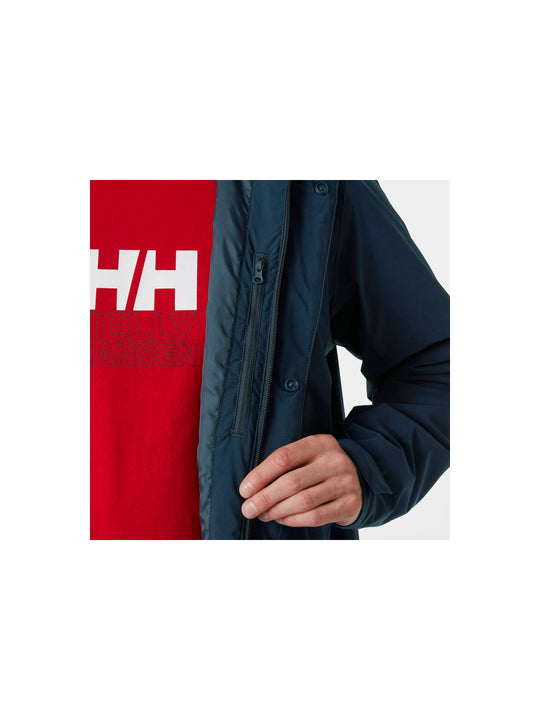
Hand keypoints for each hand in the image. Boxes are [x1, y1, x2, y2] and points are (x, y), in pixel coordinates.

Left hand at [239, 434, 362, 526]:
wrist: (358, 478)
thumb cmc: (320, 468)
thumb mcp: (306, 456)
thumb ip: (283, 467)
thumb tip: (251, 489)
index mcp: (318, 443)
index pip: (284, 457)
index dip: (260, 475)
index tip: (244, 490)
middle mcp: (334, 460)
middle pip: (292, 482)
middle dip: (265, 498)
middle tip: (248, 510)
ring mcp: (345, 482)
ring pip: (303, 501)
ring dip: (277, 511)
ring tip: (264, 515)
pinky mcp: (351, 503)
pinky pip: (316, 516)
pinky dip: (294, 520)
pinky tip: (282, 520)